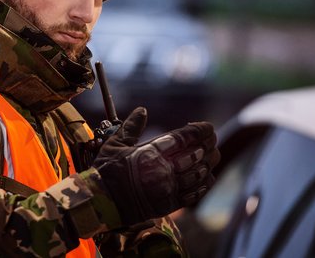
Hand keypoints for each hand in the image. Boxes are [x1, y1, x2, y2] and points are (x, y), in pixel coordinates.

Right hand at [92, 107, 219, 225]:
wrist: (101, 203)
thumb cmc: (106, 171)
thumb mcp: (115, 144)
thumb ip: (131, 126)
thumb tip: (142, 110)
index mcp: (149, 154)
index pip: (182, 139)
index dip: (198, 131)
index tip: (207, 127)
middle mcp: (162, 171)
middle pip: (195, 155)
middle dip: (208, 145)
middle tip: (212, 139)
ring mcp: (167, 189)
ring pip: (198, 174)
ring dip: (209, 163)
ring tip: (213, 155)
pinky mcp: (169, 204)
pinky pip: (194, 194)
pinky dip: (204, 184)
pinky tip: (207, 176)